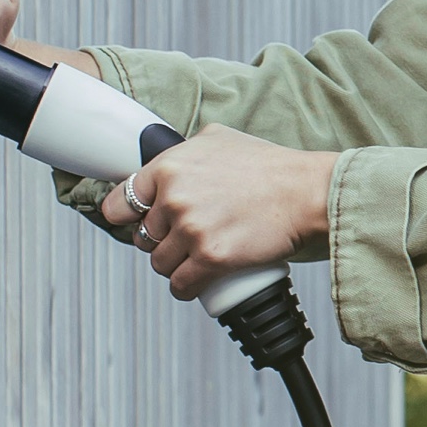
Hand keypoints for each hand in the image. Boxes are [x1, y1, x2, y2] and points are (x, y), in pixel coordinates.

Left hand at [99, 126, 337, 302]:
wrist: (307, 193)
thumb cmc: (270, 167)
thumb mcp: (219, 138)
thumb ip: (186, 150)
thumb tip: (168, 162)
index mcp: (169, 167)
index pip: (119, 204)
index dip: (129, 217)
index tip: (141, 223)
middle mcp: (175, 198)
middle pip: (143, 238)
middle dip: (161, 241)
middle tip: (184, 239)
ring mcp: (192, 229)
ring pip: (160, 264)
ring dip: (175, 266)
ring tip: (195, 258)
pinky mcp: (211, 258)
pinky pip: (180, 285)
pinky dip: (186, 288)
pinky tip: (195, 282)